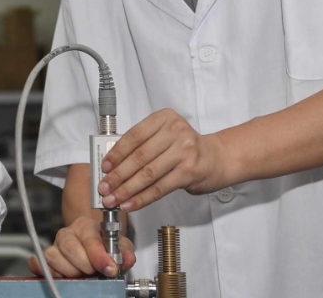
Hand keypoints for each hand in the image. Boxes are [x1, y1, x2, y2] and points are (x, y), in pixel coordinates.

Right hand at [28, 216, 135, 277]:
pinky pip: (36, 262)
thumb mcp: (120, 247)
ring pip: (53, 256)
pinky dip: (46, 271)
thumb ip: (124, 252)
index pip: (89, 239)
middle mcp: (67, 233)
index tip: (109, 269)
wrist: (92, 250)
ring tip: (80, 274)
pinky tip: (60, 276)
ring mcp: (54, 245)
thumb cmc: (104, 247)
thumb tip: (127, 258)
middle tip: (94, 272)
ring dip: (68, 271)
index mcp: (85, 226)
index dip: (99, 256)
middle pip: (69, 248)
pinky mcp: (44, 257)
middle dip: (84, 265)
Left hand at [99, 109, 229, 210]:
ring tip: (113, 199)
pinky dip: (142, 198)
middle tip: (104, 187)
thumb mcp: (165, 136)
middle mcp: (175, 131)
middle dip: (118, 175)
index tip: (104, 167)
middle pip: (139, 156)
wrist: (217, 158)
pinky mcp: (189, 171)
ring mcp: (184, 151)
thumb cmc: (185, 148)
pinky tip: (130, 204)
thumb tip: (113, 166)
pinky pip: (159, 187)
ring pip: (147, 174)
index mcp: (164, 118)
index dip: (116, 153)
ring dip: (126, 189)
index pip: (134, 136)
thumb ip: (142, 145)